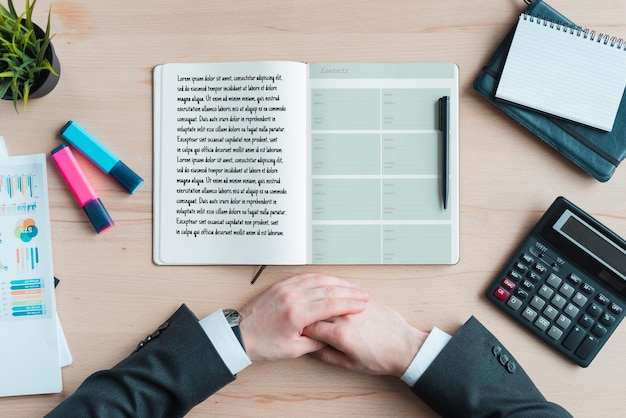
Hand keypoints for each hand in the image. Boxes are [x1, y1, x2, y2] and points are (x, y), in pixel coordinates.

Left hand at [239, 274, 369, 361]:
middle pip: (328, 289)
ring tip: (351, 285)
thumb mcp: (293, 350)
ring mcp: (285, 288)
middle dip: (349, 291)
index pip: (331, 304)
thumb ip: (315, 341)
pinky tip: (329, 279)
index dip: (350, 303)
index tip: (363, 303)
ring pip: (318, 279)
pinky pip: (304, 276)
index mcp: (297, 314)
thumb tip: (330, 335)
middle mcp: (292, 297)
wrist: (239, 336)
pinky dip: (320, 277)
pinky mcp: (280, 285)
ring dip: (337, 282)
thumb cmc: (263, 344)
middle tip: (363, 293)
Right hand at [303, 301, 427, 376]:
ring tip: (317, 303)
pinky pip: (346, 294)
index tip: (297, 329)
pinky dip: (337, 296)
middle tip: (304, 316)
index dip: (300, 328)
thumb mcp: (350, 364)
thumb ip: (327, 356)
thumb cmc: (382, 358)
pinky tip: (334, 299)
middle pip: (317, 310)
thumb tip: (313, 348)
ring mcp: (356, 307)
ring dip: (322, 300)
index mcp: (339, 335)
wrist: (406, 348)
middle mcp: (346, 318)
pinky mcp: (366, 301)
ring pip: (331, 298)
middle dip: (309, 313)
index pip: (309, 326)